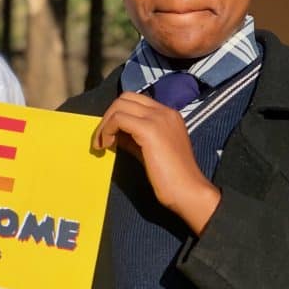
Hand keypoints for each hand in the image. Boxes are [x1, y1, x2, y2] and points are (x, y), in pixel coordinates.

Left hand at [94, 92, 219, 234]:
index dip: (117, 114)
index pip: (135, 100)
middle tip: (101, 138)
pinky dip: (107, 130)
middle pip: (125, 98)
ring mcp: (158, 118)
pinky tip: (107, 145)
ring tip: (102, 144)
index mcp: (168, 114)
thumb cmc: (170, 176)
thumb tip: (113, 133)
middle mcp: (164, 111)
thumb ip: (132, 137)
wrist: (187, 190)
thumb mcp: (147, 150)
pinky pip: (119, 119)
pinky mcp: (150, 129)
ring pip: (120, 106)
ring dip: (105, 124)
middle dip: (108, 116)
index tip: (108, 134)